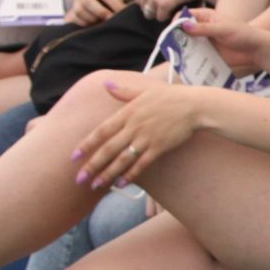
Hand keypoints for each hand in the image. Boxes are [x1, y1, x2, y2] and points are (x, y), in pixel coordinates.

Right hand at [68, 0, 130, 24]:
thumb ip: (118, 0)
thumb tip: (122, 12)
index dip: (115, 5)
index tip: (123, 12)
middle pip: (87, 2)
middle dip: (101, 12)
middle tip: (111, 19)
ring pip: (80, 11)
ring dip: (93, 19)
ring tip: (104, 22)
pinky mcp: (71, 11)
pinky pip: (75, 19)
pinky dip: (86, 23)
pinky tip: (95, 24)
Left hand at [69, 78, 206, 187]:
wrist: (196, 105)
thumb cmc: (171, 96)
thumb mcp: (145, 90)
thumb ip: (124, 90)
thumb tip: (105, 84)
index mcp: (128, 112)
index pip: (101, 131)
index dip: (86, 145)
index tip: (73, 157)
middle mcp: (134, 126)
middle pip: (108, 149)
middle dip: (92, 165)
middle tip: (79, 179)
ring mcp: (147, 138)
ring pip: (122, 159)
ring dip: (107, 174)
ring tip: (96, 185)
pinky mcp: (160, 147)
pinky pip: (141, 164)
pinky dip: (130, 174)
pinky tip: (121, 183)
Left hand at [133, 0, 203, 20]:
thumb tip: (142, 3)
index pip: (138, 0)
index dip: (149, 2)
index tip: (160, 0)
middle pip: (143, 8)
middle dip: (153, 9)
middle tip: (166, 4)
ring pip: (150, 14)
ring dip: (160, 13)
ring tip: (170, 6)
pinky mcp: (162, 4)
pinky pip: (160, 17)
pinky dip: (167, 16)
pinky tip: (174, 8)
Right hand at [180, 6, 269, 74]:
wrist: (256, 50)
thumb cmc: (243, 34)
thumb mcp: (223, 30)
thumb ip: (204, 29)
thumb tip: (184, 25)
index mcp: (206, 16)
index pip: (184, 15)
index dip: (177, 22)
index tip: (173, 31)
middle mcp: (202, 28)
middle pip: (182, 31)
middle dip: (176, 37)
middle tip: (173, 46)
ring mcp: (204, 41)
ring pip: (186, 44)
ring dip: (181, 49)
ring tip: (178, 56)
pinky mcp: (207, 53)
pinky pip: (194, 56)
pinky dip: (189, 59)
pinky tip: (186, 64)